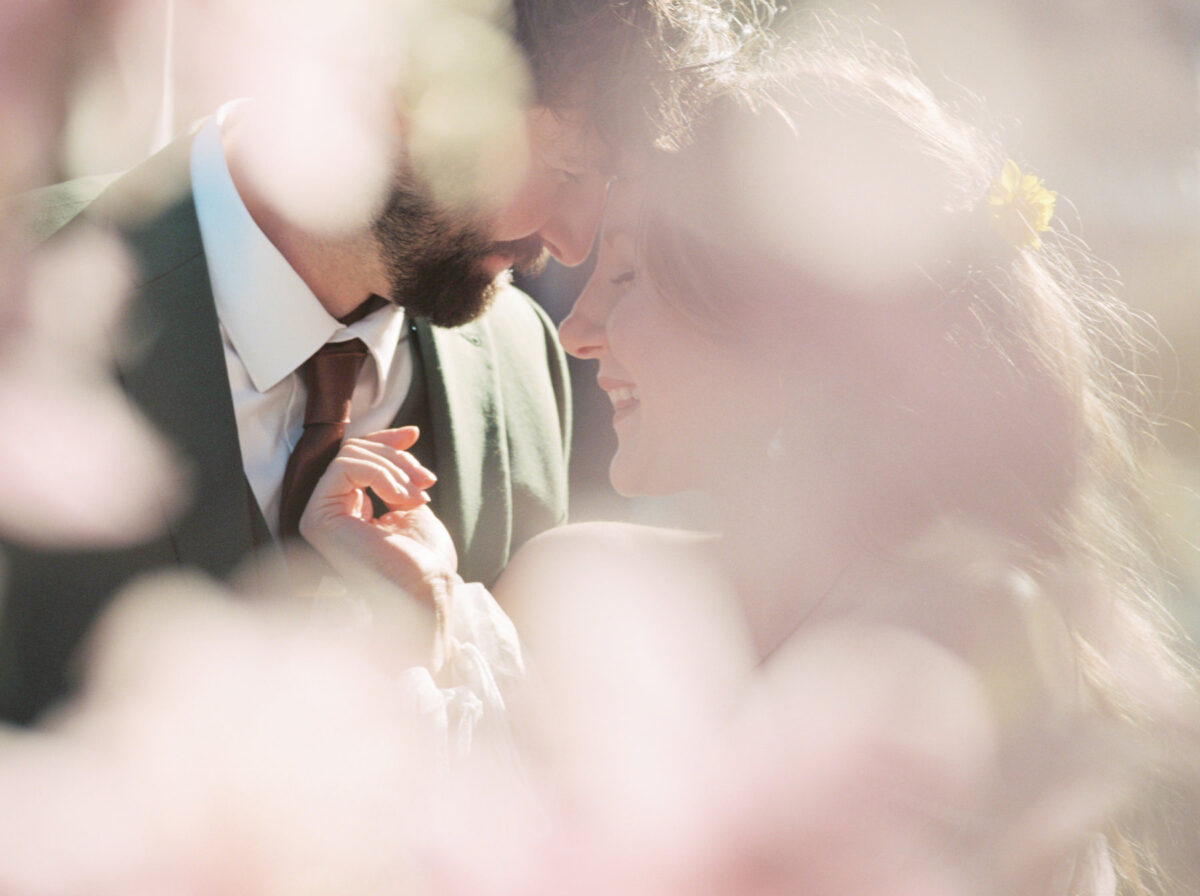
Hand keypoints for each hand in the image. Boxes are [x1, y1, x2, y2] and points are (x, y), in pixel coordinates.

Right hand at [299, 427, 459, 607]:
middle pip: (352, 451)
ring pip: (350, 456)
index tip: (412, 434)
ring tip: (418, 496)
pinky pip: (345, 468)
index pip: (354, 457)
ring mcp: (318, 517)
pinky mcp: (318, 518)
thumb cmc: (425, 560)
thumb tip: (405, 432)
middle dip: (396, 457)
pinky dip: (381, 474)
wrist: (427, 591)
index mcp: (348, 510)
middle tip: (425, 481)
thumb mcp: (411, 501)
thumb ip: (399, 471)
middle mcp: (327, 513)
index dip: (383, 440)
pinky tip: (401, 498)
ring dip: (394, 468)